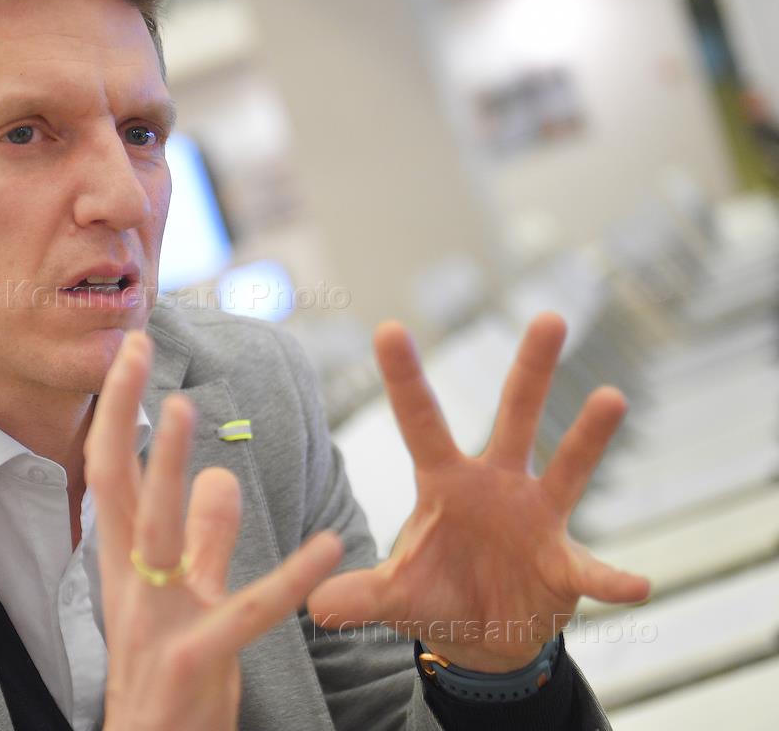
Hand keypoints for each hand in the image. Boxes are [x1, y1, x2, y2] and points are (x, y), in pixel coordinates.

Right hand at [86, 331, 343, 730]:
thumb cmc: (171, 676)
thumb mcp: (188, 599)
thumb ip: (205, 539)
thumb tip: (217, 474)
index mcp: (126, 566)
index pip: (110, 476)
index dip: (118, 413)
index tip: (129, 353)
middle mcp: (129, 585)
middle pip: (116, 488)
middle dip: (123, 417)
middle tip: (136, 352)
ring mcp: (156, 622)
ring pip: (154, 533)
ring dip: (163, 469)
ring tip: (180, 409)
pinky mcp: (196, 659)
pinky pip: (246, 609)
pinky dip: (289, 576)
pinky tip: (325, 547)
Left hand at [306, 313, 650, 671]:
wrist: (482, 637)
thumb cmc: (435, 595)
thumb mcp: (395, 595)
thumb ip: (362, 596)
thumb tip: (316, 606)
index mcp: (444, 482)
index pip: (420, 422)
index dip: (404, 379)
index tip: (388, 327)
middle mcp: (496, 485)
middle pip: (514, 416)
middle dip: (531, 369)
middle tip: (548, 317)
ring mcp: (537, 518)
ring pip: (568, 466)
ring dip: (588, 435)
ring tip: (612, 397)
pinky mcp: (565, 564)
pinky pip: (592, 571)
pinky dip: (612, 579)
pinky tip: (637, 584)